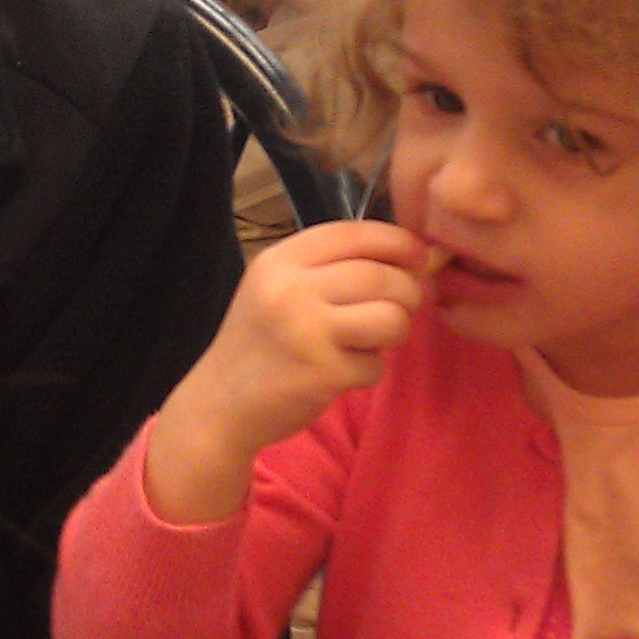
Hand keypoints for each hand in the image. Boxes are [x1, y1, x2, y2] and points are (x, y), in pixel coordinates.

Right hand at [143, 221, 432, 522]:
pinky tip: (344, 372)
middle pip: (382, 275)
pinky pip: (376, 364)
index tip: (417, 257)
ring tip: (372, 341)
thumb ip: (332, 268)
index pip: (354, 233)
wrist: (221, 405)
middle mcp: (291, 289)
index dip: (397, 242)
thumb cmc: (261, 342)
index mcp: (280, 261)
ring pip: (390, 317)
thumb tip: (413, 257)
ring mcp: (306, 332)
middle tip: (402, 308)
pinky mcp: (322, 373)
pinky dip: (369, 370)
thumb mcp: (278, 288)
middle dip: (407, 292)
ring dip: (396, 331)